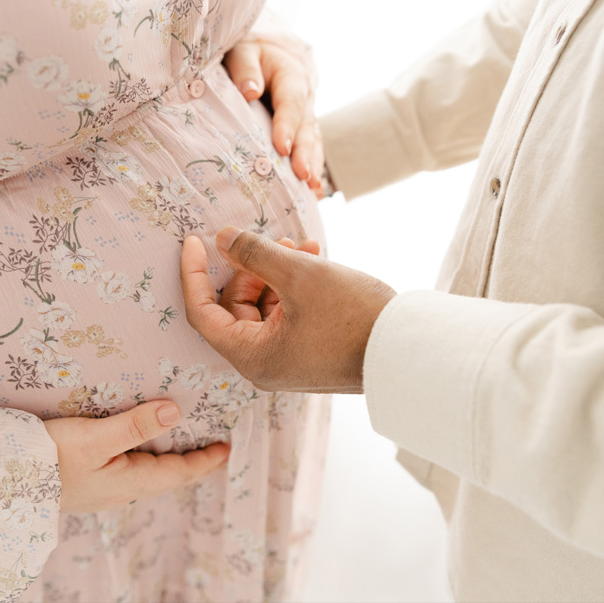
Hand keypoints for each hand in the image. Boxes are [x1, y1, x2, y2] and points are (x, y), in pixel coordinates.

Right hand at [45, 401, 228, 512]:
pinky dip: (142, 454)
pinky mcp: (85, 480)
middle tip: (210, 443)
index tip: (227, 448)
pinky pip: (126, 467)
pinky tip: (135, 443)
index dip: (205, 461)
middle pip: (166, 474)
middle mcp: (120, 489)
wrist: (0, 481)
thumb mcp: (94, 438)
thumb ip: (135, 425)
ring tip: (179, 440)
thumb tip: (176, 412)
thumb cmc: (48, 458)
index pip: (179, 472)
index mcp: (130, 481)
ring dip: (166, 457)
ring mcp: (102, 487)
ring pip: (146, 472)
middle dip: (190, 460)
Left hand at [180, 228, 396, 392]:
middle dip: (252, 268)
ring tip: (303, 247)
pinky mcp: (308, 353)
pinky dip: (294, 289)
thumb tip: (221, 238)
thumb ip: (254, 254)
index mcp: (251, 356)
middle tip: (278, 242)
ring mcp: (287, 361)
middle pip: (235, 308)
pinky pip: (287, 316)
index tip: (195, 241)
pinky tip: (314, 260)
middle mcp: (264, 365)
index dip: (193, 274)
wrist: (410, 350)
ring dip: (277, 273)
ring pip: (264, 308)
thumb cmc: (353, 316)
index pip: (202, 313)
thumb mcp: (298, 275)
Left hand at [225, 38, 325, 197]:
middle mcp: (304, 98)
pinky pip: (310, 150)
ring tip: (312, 189)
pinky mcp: (301, 130)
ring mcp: (306, 116)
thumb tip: (250, 92)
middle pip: (307, 128)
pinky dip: (312, 169)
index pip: (291, 103)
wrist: (265, 52)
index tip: (282, 148)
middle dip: (305, 153)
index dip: (287, 126)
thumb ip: (245, 68)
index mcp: (291, 76)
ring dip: (313, 165)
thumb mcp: (243, 51)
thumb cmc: (250, 53)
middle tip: (303, 176)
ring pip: (313, 142)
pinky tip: (313, 193)